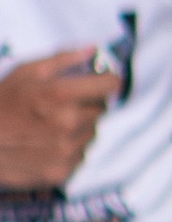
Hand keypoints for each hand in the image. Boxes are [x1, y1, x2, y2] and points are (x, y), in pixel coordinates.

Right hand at [0, 50, 114, 193]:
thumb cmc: (1, 103)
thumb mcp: (26, 72)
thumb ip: (63, 59)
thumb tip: (93, 50)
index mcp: (60, 95)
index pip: (110, 85)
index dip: (106, 81)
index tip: (102, 81)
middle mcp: (69, 124)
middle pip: (101, 109)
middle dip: (88, 104)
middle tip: (63, 105)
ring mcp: (67, 150)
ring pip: (92, 133)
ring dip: (80, 127)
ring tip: (51, 125)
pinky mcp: (63, 171)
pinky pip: (81, 155)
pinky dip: (71, 148)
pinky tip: (48, 143)